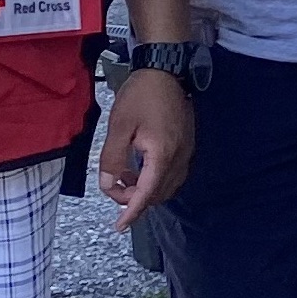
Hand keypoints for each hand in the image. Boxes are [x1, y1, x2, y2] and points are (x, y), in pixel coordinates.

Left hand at [97, 67, 193, 223]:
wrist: (166, 71)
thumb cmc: (141, 96)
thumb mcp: (119, 126)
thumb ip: (112, 158)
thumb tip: (109, 184)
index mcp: (162, 155)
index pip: (146, 194)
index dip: (131, 212)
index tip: (119, 226)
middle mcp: (179, 159)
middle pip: (158, 194)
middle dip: (135, 199)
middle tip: (114, 188)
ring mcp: (186, 153)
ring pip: (167, 187)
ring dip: (146, 191)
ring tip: (125, 179)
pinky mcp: (187, 146)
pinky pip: (173, 175)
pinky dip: (156, 180)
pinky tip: (141, 170)